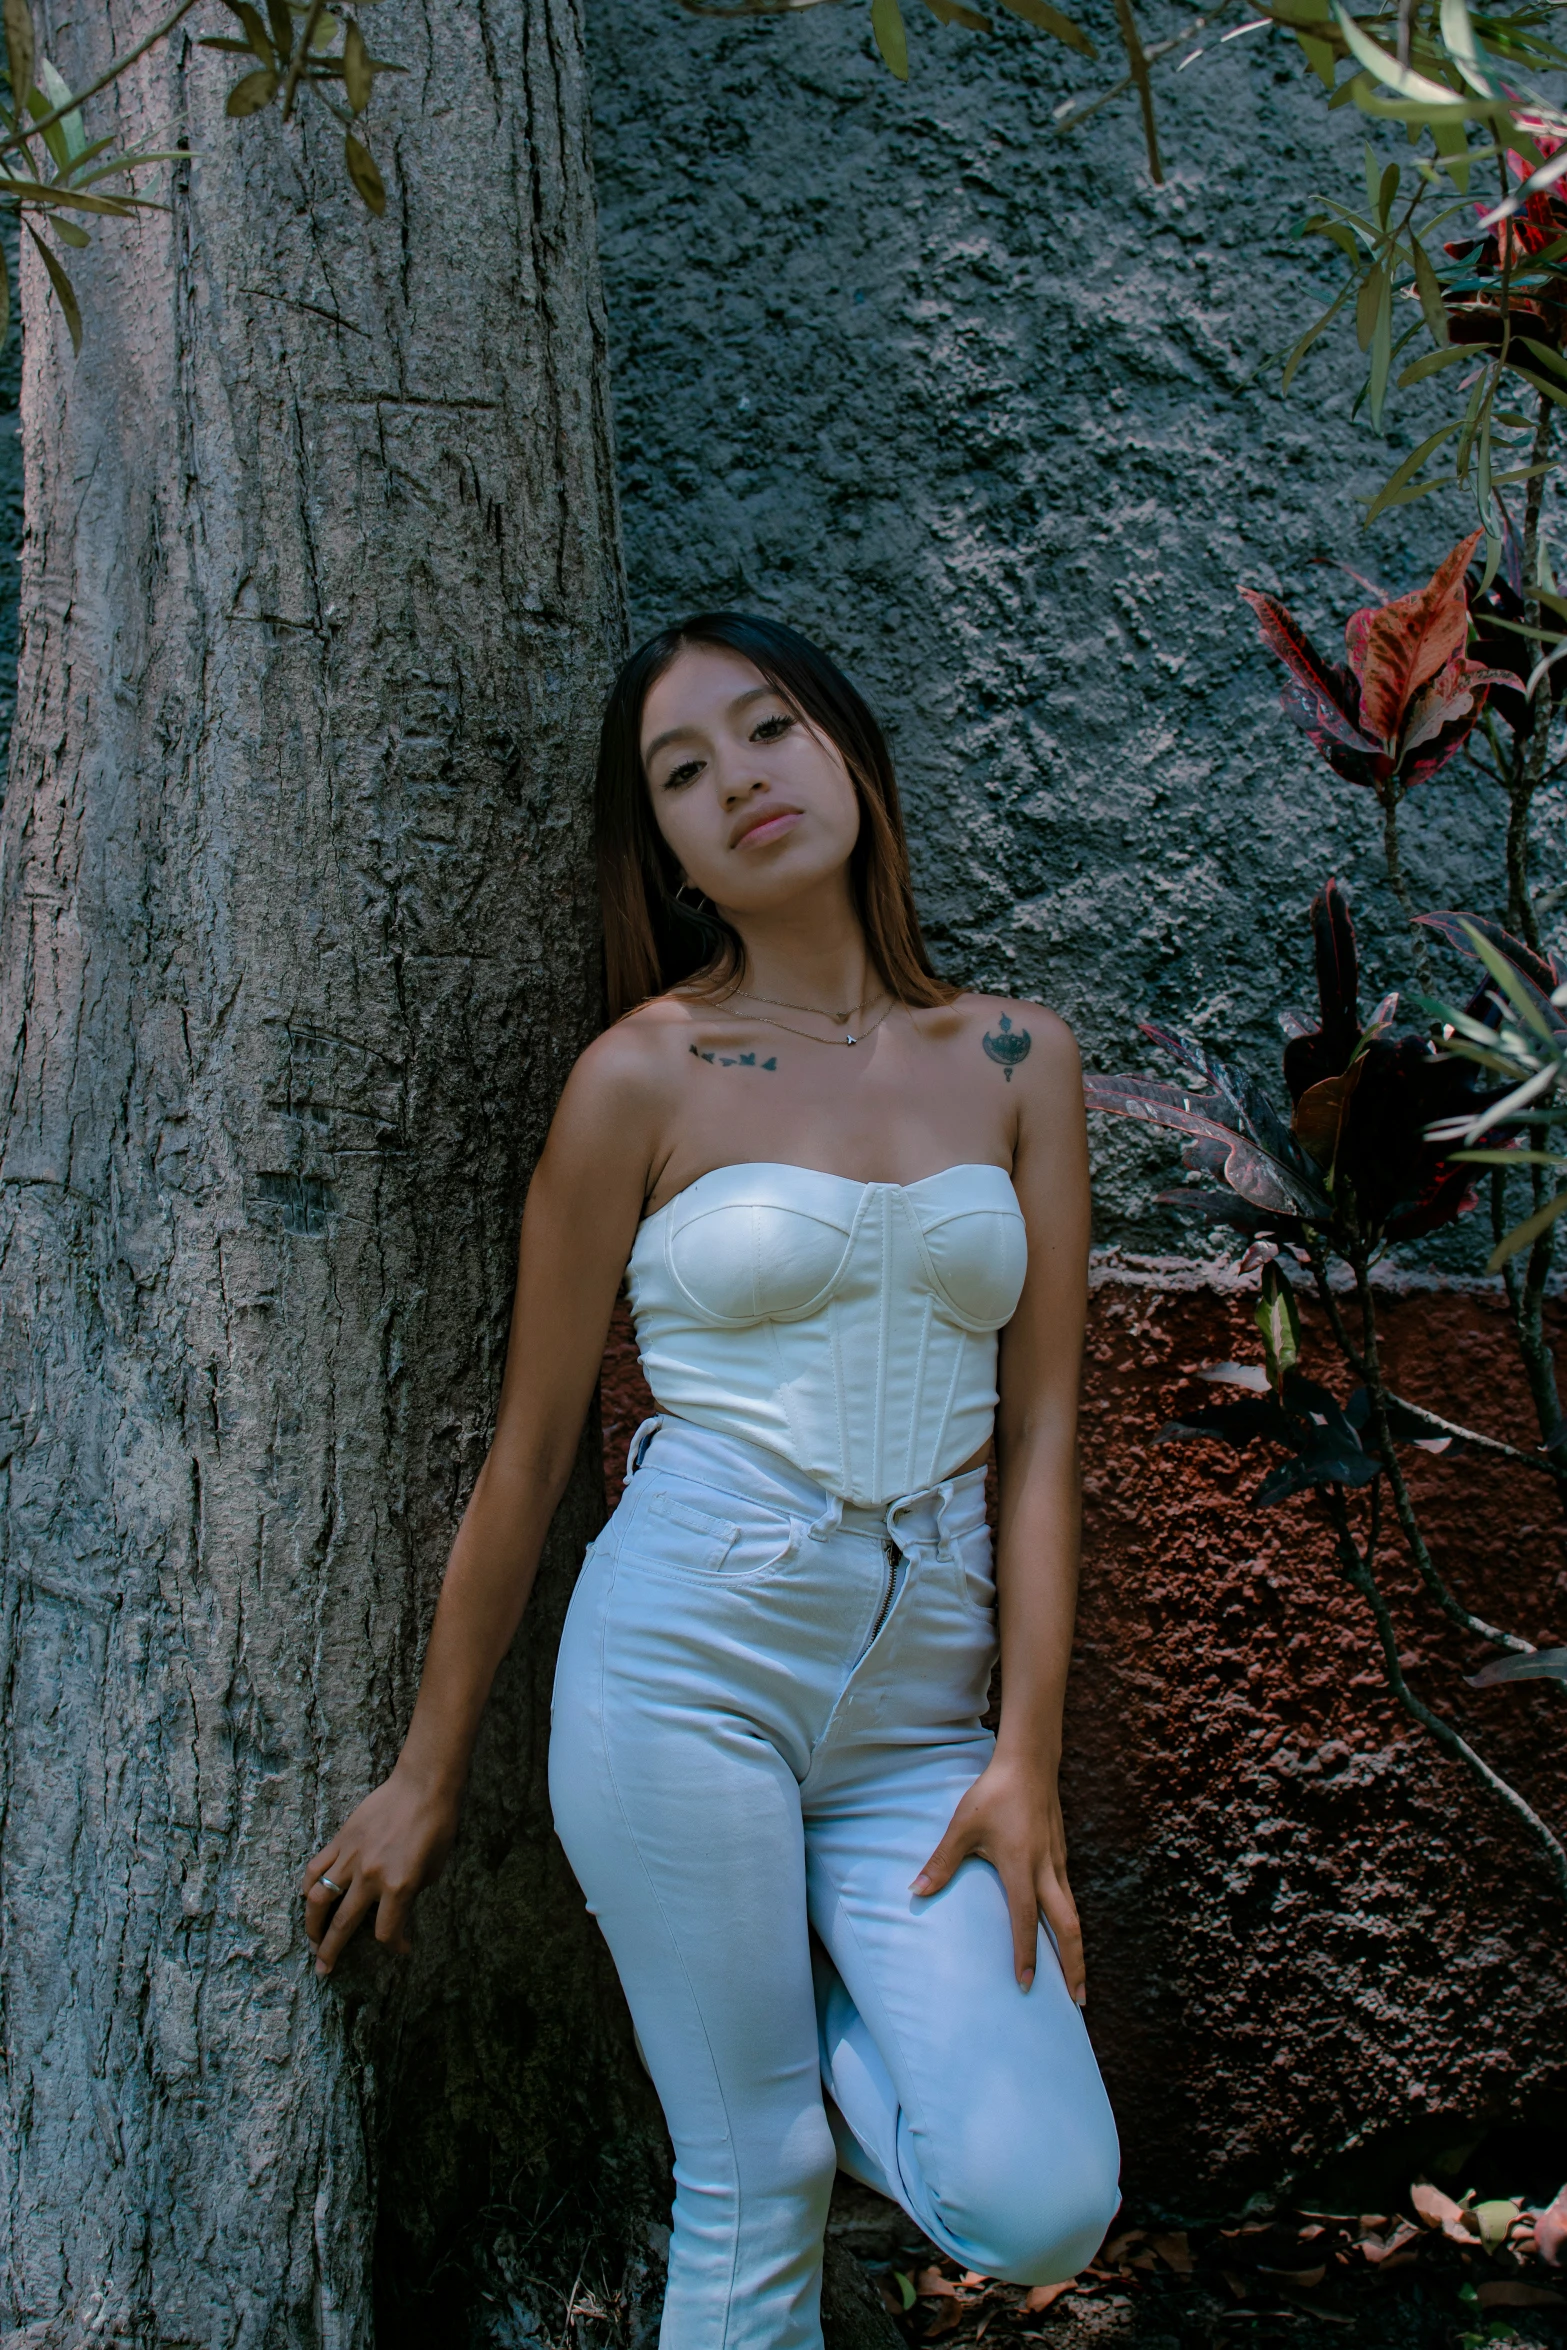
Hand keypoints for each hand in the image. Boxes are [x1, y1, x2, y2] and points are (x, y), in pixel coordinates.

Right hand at [302, 1768, 460, 1977]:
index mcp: (399, 1887)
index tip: (401, 1946)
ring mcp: (352, 1858)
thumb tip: (397, 1907)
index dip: (395, 1945)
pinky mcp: (341, 1840)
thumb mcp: (434, 1868)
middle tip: (323, 1969)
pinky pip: (316, 1868)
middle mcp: (371, 1878)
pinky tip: (308, 1898)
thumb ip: (411, 1892)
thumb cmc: (438, 1826)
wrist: (423, 1786)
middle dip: (330, 1952)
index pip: (387, 1931)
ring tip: (311, 1939)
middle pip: (342, 1925)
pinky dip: (308, 1886)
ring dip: (311, 1924)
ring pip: (318, 1899)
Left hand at [911, 1752, 1085, 2001]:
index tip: (1026, 1986)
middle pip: (1068, 1927)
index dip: (1026, 1954)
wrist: (1029, 1763)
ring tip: (1077, 1981)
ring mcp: (1058, 1864)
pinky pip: (1070, 1897)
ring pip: (1074, 1914)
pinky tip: (1065, 1934)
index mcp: (1021, 1868)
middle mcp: (1046, 1871)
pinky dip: (1071, 1923)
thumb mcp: (962, 1827)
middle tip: (1078, 2002)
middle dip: (1074, 1966)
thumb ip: (941, 1862)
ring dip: (1077, 1949)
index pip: (1025, 1921)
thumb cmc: (993, 1794)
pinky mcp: (1061, 1856)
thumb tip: (915, 1893)